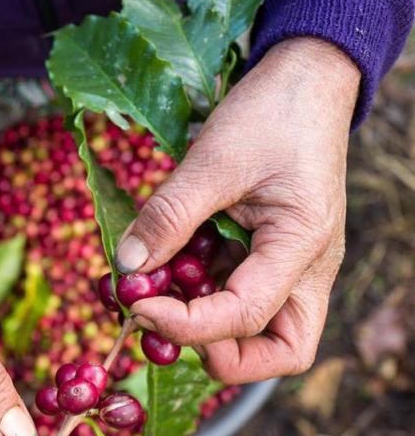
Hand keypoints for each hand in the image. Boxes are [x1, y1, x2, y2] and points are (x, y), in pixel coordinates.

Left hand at [115, 38, 359, 382]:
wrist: (306, 79)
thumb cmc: (271, 113)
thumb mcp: (212, 160)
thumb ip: (168, 216)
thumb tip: (128, 267)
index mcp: (302, 246)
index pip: (245, 316)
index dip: (185, 325)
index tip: (136, 307)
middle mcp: (306, 270)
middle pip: (281, 352)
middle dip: (221, 356)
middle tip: (163, 325)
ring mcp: (292, 266)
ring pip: (264, 332)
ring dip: (208, 328)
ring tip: (158, 295)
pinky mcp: (271, 256)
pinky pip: (240, 294)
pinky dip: (202, 294)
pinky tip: (168, 268)